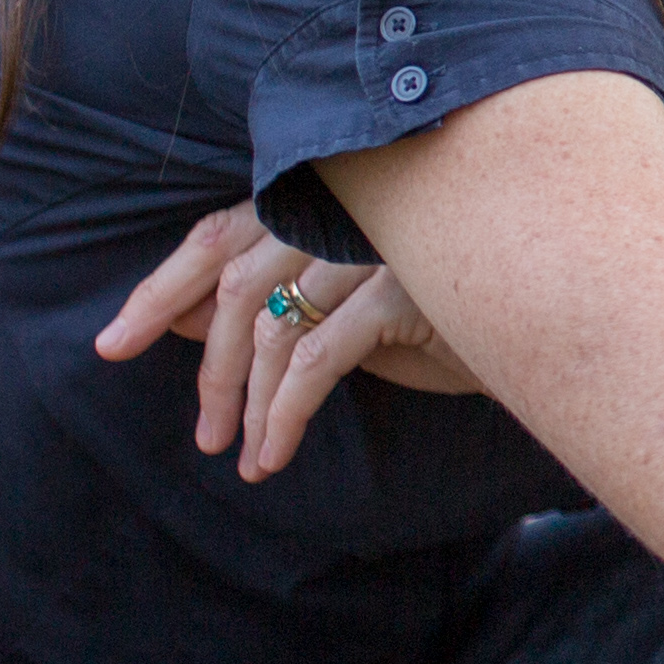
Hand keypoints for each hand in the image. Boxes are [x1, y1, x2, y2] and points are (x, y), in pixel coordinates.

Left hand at [94, 205, 480, 480]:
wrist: (552, 321)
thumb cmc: (449, 317)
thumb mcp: (345, 313)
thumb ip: (270, 305)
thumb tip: (180, 318)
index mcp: (319, 203)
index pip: (215, 237)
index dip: (158, 290)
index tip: (111, 345)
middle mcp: (340, 210)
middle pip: (236, 287)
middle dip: (212, 372)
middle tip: (205, 436)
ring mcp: (372, 241)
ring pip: (274, 329)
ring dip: (253, 405)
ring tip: (249, 459)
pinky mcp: (400, 285)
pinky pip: (316, 357)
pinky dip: (287, 412)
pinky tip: (277, 452)